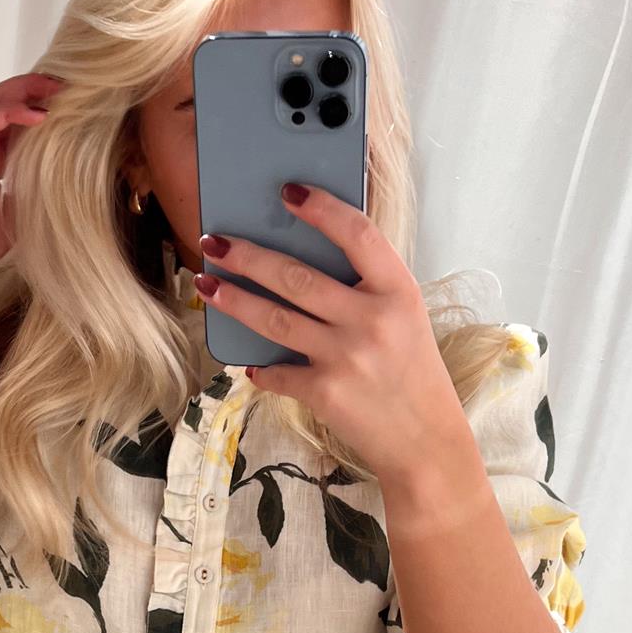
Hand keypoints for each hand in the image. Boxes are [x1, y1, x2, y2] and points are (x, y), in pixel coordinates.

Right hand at [0, 70, 66, 304]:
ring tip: (54, 89)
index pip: (13, 120)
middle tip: (67, 84)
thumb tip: (59, 187)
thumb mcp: (14, 218)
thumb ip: (29, 196)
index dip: (39, 105)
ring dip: (23, 92)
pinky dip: (8, 112)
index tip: (71, 101)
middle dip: (34, 88)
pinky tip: (36, 115)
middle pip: (2, 102)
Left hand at [195, 184, 469, 495]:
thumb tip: (304, 259)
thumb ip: (367, 289)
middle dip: (247, 257)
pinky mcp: (325, 392)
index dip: (321, 209)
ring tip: (206, 285)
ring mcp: (346, 357)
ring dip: (234, 300)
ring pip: (274, 319)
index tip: (288, 191)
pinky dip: (260, 368)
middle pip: (297, 277)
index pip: (357, 234)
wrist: (425, 441)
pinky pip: (277, 372)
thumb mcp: (405, 318)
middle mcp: (372, 319)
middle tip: (214, 242)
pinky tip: (248, 363)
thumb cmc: (412, 372)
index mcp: (398, 291)